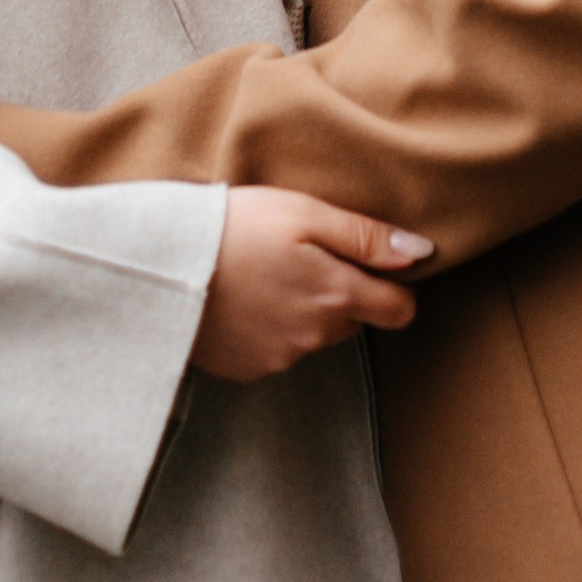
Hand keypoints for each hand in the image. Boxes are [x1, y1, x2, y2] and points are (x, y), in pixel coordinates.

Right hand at [190, 189, 433, 383]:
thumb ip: (365, 236)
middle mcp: (315, 337)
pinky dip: (267, 327)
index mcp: (336, 297)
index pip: (399, 310)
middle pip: (353, 320)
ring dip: (300, 308)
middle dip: (338, 293)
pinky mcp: (247, 368)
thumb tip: (421, 252)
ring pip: (313, 334)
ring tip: (261, 272)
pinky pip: (276, 349)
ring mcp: (280, 358)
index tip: (368, 264)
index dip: (392, 286)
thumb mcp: (303, 213)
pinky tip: (241, 298)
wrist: (160, 267)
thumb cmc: (234, 227)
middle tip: (298, 256)